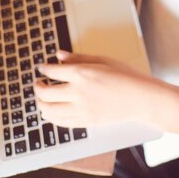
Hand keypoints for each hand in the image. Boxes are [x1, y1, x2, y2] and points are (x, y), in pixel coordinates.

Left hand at [34, 51, 161, 127]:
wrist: (141, 98)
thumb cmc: (125, 76)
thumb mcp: (102, 60)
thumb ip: (78, 58)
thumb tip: (59, 55)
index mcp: (82, 73)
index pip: (52, 71)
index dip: (43, 69)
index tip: (42, 68)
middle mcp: (78, 92)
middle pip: (45, 92)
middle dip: (37, 87)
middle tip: (38, 83)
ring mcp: (81, 109)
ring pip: (48, 110)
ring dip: (41, 103)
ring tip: (42, 98)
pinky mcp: (85, 122)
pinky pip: (60, 122)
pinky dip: (51, 116)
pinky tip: (52, 110)